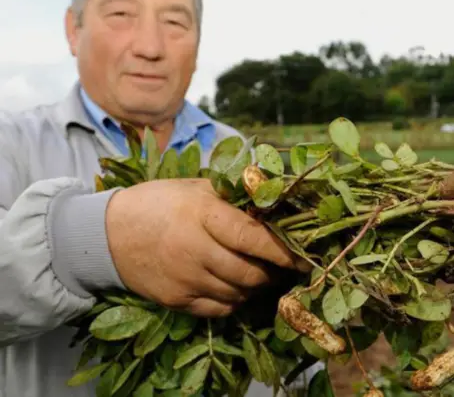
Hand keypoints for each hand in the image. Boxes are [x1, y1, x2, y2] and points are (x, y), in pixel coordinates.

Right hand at [104, 178, 310, 316]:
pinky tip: (234, 286)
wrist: (107, 233)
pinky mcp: (176, 300)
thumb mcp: (196, 188)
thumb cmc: (160, 203)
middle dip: (272, 272)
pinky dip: (235, 300)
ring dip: (255, 287)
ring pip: (239, 294)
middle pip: (250, 273)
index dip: (282, 250)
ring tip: (257, 273)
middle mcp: (194, 249)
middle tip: (281, 266)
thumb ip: (235, 196)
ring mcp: (184, 278)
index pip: (252, 237)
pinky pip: (220, 309)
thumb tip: (278, 197)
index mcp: (202, 214)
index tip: (302, 257)